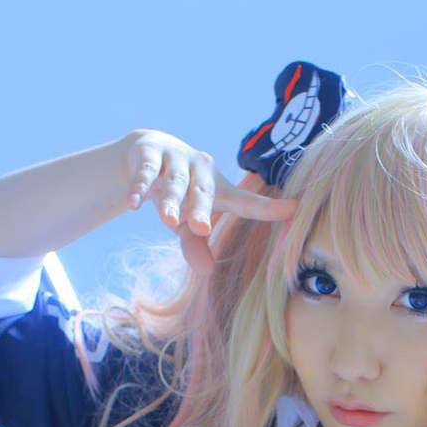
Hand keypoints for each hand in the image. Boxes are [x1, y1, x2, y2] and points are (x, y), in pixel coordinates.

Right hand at [121, 130, 297, 273]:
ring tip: (167, 220)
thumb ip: (195, 245)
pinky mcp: (150, 154)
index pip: (246, 202)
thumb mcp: (185, 224)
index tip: (293, 210)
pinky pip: (146, 174)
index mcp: (220, 189)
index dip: (268, 208)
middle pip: (204, 192)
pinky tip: (134, 204)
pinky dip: (139, 188)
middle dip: (202, 209)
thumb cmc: (179, 195)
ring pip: (175, 183)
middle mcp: (203, 170)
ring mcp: (176, 160)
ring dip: (170, 201)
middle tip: (202, 228)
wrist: (146, 155)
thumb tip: (207, 272)